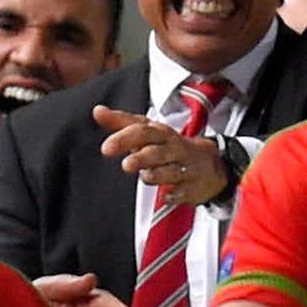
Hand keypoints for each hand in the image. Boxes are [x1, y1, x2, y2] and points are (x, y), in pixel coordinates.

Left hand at [92, 105, 226, 205]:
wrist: (208, 165)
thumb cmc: (169, 147)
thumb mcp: (148, 131)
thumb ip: (121, 123)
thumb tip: (97, 111)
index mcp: (160, 133)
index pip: (142, 131)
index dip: (124, 139)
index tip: (106, 148)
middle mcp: (173, 149)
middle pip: (157, 151)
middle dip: (142, 158)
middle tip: (126, 165)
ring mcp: (184, 168)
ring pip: (170, 171)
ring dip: (157, 175)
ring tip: (145, 177)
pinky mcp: (191, 187)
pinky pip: (182, 192)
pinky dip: (174, 194)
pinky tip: (166, 196)